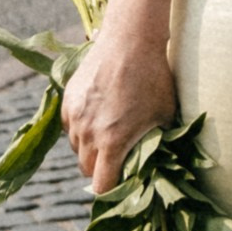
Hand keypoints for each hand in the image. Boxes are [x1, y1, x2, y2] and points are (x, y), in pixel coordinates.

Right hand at [62, 26, 177, 193]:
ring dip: (90, 148)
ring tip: (109, 134)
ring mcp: (75, 115)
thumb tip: (158, 164)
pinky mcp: (68, 99)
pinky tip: (97, 116)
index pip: (101, 186)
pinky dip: (80, 128)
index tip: (120, 187)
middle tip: (118, 160)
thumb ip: (157, 144)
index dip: (111, 191)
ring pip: (77, 147)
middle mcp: (88, 133)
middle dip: (101, 170)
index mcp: (112, 142)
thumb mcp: (164, 116)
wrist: (131, 39)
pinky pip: (69, 127)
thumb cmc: (154, 78)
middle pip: (87, 169)